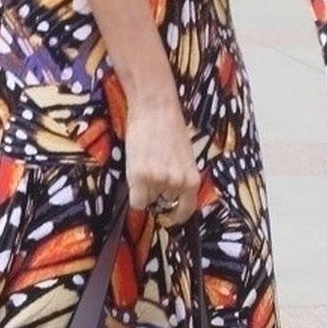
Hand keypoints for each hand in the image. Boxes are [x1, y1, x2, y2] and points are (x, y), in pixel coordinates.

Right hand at [123, 93, 200, 228]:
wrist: (155, 109)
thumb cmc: (170, 128)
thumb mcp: (185, 157)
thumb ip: (181, 177)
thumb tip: (173, 196)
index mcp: (192, 179)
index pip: (187, 210)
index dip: (176, 216)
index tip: (170, 217)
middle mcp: (177, 184)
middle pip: (163, 202)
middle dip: (158, 191)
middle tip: (154, 169)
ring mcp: (157, 181)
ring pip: (148, 199)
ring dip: (145, 188)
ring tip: (146, 163)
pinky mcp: (139, 177)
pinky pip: (136, 201)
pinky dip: (134, 193)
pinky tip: (136, 173)